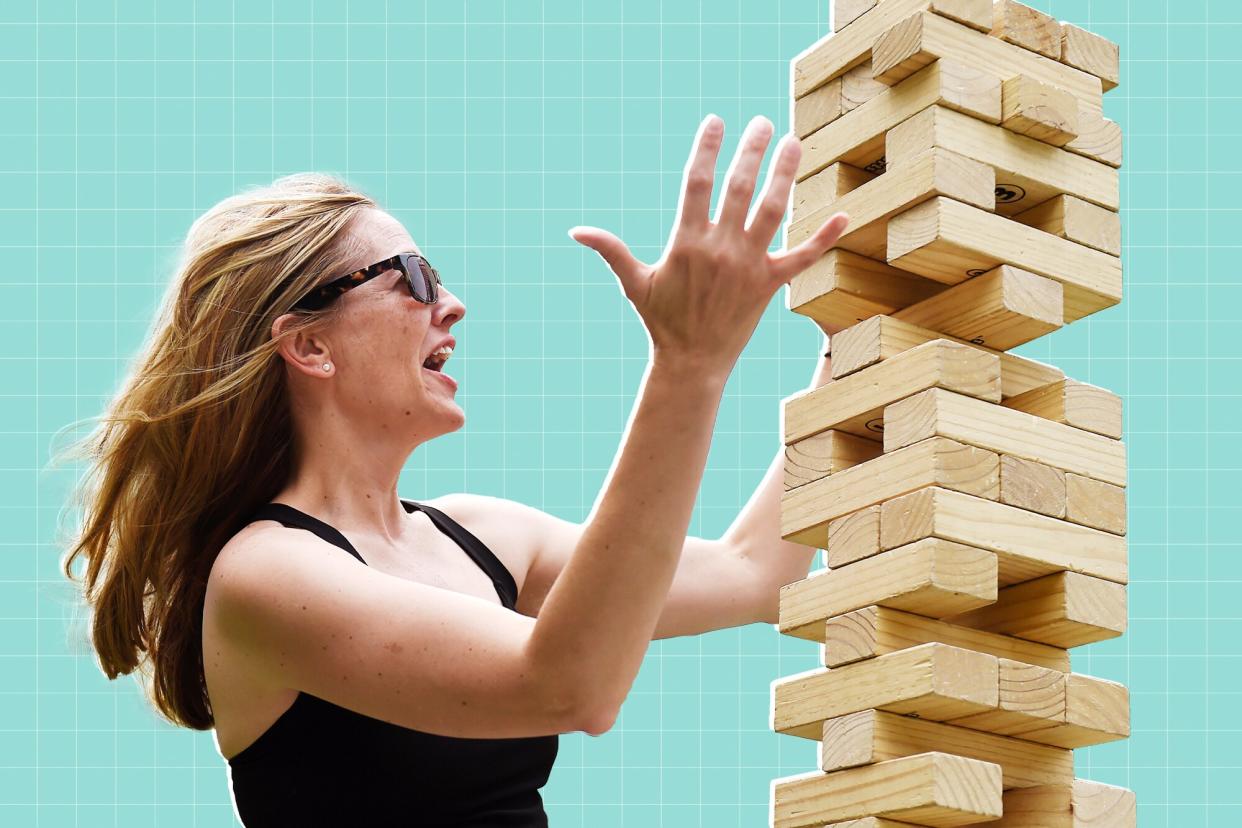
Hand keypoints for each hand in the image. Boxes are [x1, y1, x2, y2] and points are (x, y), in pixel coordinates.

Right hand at [570, 114, 848, 376]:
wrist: (692, 363)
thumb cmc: (661, 322)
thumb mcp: (634, 283)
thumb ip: (611, 250)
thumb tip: (575, 231)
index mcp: (687, 241)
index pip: (697, 182)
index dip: (706, 148)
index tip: (716, 121)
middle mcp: (720, 248)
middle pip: (740, 186)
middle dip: (752, 149)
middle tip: (763, 122)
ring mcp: (748, 265)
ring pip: (773, 210)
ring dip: (785, 173)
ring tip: (794, 143)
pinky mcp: (770, 285)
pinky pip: (802, 257)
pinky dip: (824, 237)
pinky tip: (844, 214)